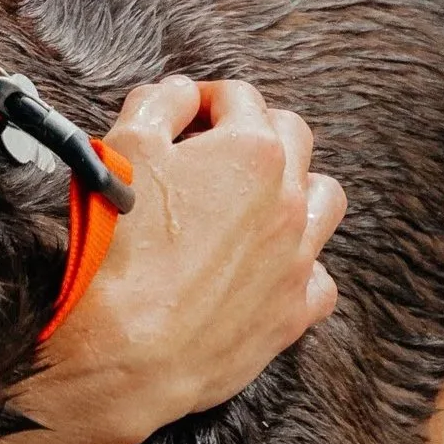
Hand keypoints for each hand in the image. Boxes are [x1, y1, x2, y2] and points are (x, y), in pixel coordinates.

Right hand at [22, 76, 342, 443]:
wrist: (125, 350)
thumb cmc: (119, 250)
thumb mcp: (123, 149)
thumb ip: (159, 104)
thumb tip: (180, 94)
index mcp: (251, 152)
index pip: (241, 98)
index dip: (207, 99)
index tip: (187, 115)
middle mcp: (287, 199)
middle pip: (292, 137)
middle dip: (256, 131)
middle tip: (215, 148)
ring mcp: (297, 258)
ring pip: (324, 200)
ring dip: (295, 188)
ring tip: (254, 199)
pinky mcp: (293, 311)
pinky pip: (320, 277)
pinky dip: (300, 264)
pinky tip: (266, 266)